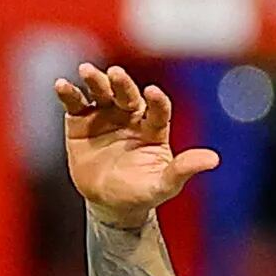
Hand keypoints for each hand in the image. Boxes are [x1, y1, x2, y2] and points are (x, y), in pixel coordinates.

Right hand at [54, 63, 220, 228]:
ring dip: (95, 81)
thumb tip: (213, 160)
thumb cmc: (142, 193)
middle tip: (115, 74)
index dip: (157, 101)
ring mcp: (105, 115)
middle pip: (127, 94)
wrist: (110, 204)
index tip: (153, 93)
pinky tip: (61, 85)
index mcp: (154, 127)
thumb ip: (184, 170)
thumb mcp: (164, 185)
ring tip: (87, 71)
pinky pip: (75, 103)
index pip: (159, 109)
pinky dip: (68, 93)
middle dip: (122, 84)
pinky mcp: (80, 120)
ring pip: (101, 92)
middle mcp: (130, 115)